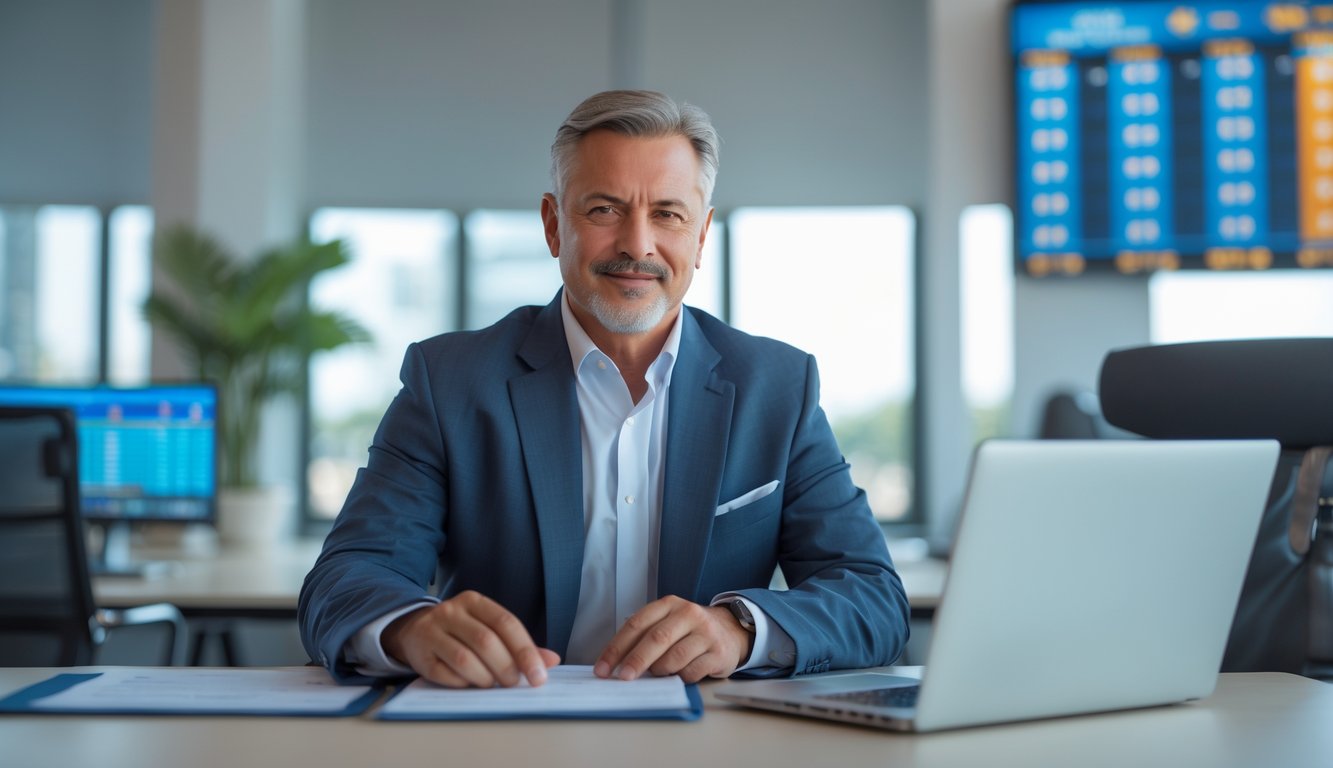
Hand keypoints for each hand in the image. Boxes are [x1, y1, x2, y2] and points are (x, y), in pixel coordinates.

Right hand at [381, 590, 559, 687]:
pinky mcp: (419, 653)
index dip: (526, 651)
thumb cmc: (460, 631)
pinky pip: (445, 674)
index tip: (539, 676)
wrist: (412, 630)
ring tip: (491, 684)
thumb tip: (551, 660)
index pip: (506, 623)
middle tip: (513, 683)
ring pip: (465, 659)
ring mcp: (432, 631)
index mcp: (474, 601)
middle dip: (506, 668)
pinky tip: (468, 683)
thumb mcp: (487, 628)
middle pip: (486, 642)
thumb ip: (518, 644)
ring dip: (484, 678)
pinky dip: (462, 684)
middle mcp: (451, 611)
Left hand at [594, 595, 751, 683]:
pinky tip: (679, 675)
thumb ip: (644, 636)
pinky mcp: (718, 653)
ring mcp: (706, 633)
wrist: (730, 631)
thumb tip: (615, 663)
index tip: (603, 668)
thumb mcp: (667, 622)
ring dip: (660, 671)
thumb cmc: (689, 630)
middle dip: (635, 661)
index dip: (616, 648)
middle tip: (621, 678)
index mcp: (669, 604)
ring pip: (674, 658)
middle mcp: (688, 614)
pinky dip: (680, 678)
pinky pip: (691, 672)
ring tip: (657, 673)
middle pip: (656, 639)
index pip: (637, 625)